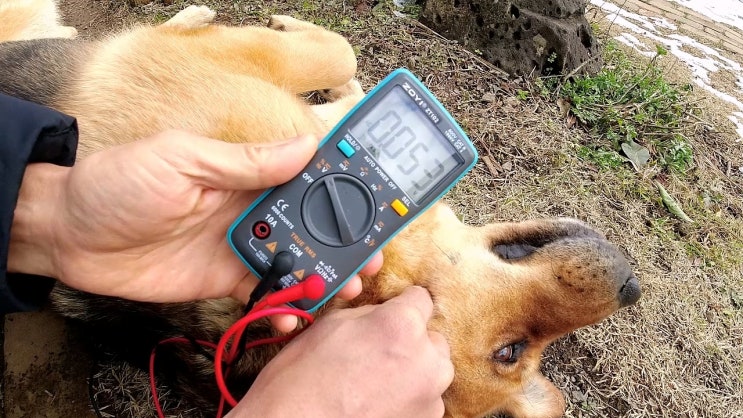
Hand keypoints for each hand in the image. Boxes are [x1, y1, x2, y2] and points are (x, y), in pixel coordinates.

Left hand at [9, 130, 381, 329]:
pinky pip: (266, 292)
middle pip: (312, 223)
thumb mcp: (181, 160)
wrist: (72, 235)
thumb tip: (305, 147)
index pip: (306, 176)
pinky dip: (285, 305)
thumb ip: (243, 161)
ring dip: (323, 275)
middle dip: (345, 240)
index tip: (376, 201)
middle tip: (371, 260)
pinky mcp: (226, 278)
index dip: (343, 187)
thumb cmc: (119, 183)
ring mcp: (241, 244)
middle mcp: (252, 207)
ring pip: (296, 260)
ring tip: (346, 291)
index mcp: (246, 172)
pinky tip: (296, 316)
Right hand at [229, 286, 453, 417]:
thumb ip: (369, 314)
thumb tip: (382, 313)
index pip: (421, 299)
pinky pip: (426, 398)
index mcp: (402, 325)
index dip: (402, 305)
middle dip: (409, 341)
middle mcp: (425, 358)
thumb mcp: (330, 325)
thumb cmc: (302, 381)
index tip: (392, 314)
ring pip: (432, 369)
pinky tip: (379, 400)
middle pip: (430, 337)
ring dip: (412, 369)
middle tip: (376, 352)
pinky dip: (409, 396)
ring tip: (376, 380)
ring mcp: (430, 394)